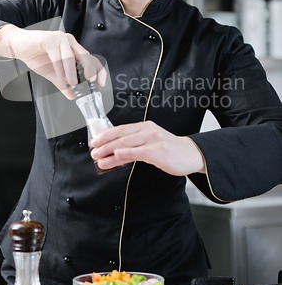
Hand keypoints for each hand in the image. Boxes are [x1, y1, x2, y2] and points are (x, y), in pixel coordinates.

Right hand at [0, 24, 105, 98]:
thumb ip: (63, 83)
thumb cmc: (36, 56)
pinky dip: (60, 67)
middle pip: (86, 56)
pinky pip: (58, 55)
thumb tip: (73, 96)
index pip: (91, 59)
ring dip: (72, 72)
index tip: (100, 83)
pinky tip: (60, 76)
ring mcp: (61, 39)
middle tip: (89, 82)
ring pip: (71, 56)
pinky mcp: (50, 39)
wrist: (18, 46)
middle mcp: (70, 43)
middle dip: (89, 70)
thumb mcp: (53, 74)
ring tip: (72, 83)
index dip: (98, 71)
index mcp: (74, 50)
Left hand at [90, 120, 204, 175]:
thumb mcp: (150, 143)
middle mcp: (147, 130)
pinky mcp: (158, 151)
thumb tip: (113, 153)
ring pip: (126, 143)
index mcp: (144, 127)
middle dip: (104, 143)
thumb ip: (133, 146)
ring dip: (109, 150)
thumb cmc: (169, 150)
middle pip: (121, 135)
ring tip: (98, 157)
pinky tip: (115, 155)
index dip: (106, 135)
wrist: (191, 154)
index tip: (94, 141)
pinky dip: (125, 153)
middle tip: (93, 151)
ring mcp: (153, 140)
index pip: (121, 129)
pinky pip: (138, 152)